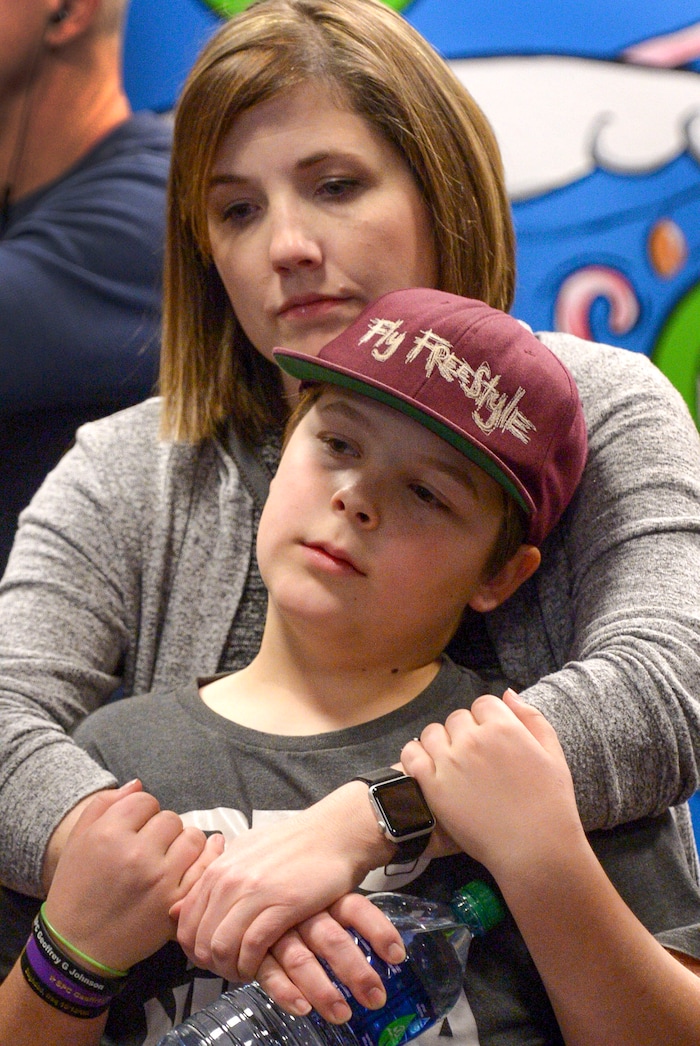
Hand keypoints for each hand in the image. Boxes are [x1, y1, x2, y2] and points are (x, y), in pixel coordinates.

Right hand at [44, 781, 223, 972]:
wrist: (77, 947)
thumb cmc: (76, 890)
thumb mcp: (78, 840)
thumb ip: (105, 804)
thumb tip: (138, 783)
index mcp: (108, 834)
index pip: (145, 800)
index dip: (141, 812)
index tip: (135, 828)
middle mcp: (136, 854)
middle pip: (171, 818)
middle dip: (161, 829)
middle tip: (149, 847)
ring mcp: (160, 880)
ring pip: (193, 838)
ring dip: (183, 843)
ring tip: (168, 857)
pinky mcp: (176, 903)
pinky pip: (207, 866)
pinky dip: (207, 858)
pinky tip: (203, 854)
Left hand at [176, 783, 394, 981]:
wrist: (333, 834)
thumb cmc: (291, 845)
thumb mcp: (243, 853)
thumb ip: (212, 880)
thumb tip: (176, 909)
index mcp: (218, 869)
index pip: (185, 922)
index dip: (194, 950)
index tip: (211, 959)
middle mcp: (229, 880)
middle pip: (201, 940)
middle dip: (211, 965)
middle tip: (230, 970)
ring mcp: (254, 892)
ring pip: (222, 947)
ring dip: (232, 969)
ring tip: (246, 970)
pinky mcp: (281, 904)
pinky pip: (252, 947)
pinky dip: (253, 965)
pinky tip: (262, 965)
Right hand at [254, 894, 404, 1023]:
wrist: (253, 886)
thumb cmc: (296, 899)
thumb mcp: (324, 894)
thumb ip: (350, 914)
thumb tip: (393, 948)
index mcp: (324, 897)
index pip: (356, 909)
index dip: (378, 930)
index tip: (397, 956)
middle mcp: (302, 913)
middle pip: (332, 940)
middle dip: (355, 972)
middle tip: (375, 999)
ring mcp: (278, 931)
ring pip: (301, 960)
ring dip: (322, 990)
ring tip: (341, 1014)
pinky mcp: (256, 950)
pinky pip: (269, 972)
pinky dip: (286, 992)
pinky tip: (303, 1008)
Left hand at [401, 691, 584, 882]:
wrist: (534, 850)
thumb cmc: (550, 804)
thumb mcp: (553, 754)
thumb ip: (531, 718)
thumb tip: (507, 693)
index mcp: (503, 727)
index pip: (483, 704)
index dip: (487, 720)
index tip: (492, 740)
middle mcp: (473, 738)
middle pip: (458, 718)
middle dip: (466, 732)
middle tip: (476, 759)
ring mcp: (450, 761)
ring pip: (432, 733)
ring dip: (441, 743)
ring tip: (453, 764)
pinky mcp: (432, 784)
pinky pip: (412, 754)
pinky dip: (417, 756)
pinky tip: (429, 768)